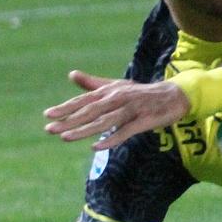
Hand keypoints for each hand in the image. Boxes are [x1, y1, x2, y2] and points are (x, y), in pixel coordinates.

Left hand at [44, 72, 187, 149]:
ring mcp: (132, 109)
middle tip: (49, 129)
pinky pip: (125, 131)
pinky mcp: (144, 120)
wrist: (173, 96)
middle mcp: (118, 98)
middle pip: (91, 111)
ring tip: (65, 138)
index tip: (48, 115)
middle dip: (69, 121)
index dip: (66, 108)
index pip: (84, 100)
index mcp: (110, 91)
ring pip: (105, 122)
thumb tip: (71, 74)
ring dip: (84, 130)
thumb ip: (92, 84)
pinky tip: (96, 147)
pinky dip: (111, 139)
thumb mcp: (116, 86)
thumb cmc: (140, 93)